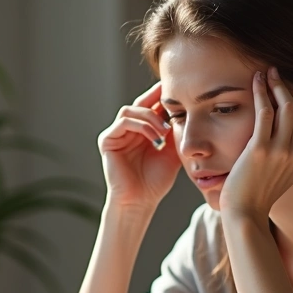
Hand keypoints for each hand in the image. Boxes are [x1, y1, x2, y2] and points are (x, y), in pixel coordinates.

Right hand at [97, 82, 181, 209]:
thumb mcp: (171, 151)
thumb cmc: (155, 180)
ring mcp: (116, 134)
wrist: (141, 201)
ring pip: (131, 110)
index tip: (181, 91)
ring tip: (165, 130)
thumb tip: (185, 109)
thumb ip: (174, 131)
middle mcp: (127, 129)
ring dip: (150, 117)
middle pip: (140, 103)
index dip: (163, 97)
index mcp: (142, 130)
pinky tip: (155, 138)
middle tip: (173, 95)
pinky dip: (141, 126)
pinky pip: (123, 122)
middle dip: (156, 97)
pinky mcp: (107, 140)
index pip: (151, 106)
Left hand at [219, 67, 292, 220]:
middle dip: (289, 87)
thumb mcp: (282, 173)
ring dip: (276, 84)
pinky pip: (264, 112)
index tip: (288, 86)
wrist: (245, 214)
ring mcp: (281, 152)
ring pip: (286, 106)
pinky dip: (260, 92)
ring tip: (267, 73)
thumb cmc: (257, 193)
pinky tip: (255, 81)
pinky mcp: (260, 150)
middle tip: (277, 74)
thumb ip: (288, 154)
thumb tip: (285, 135)